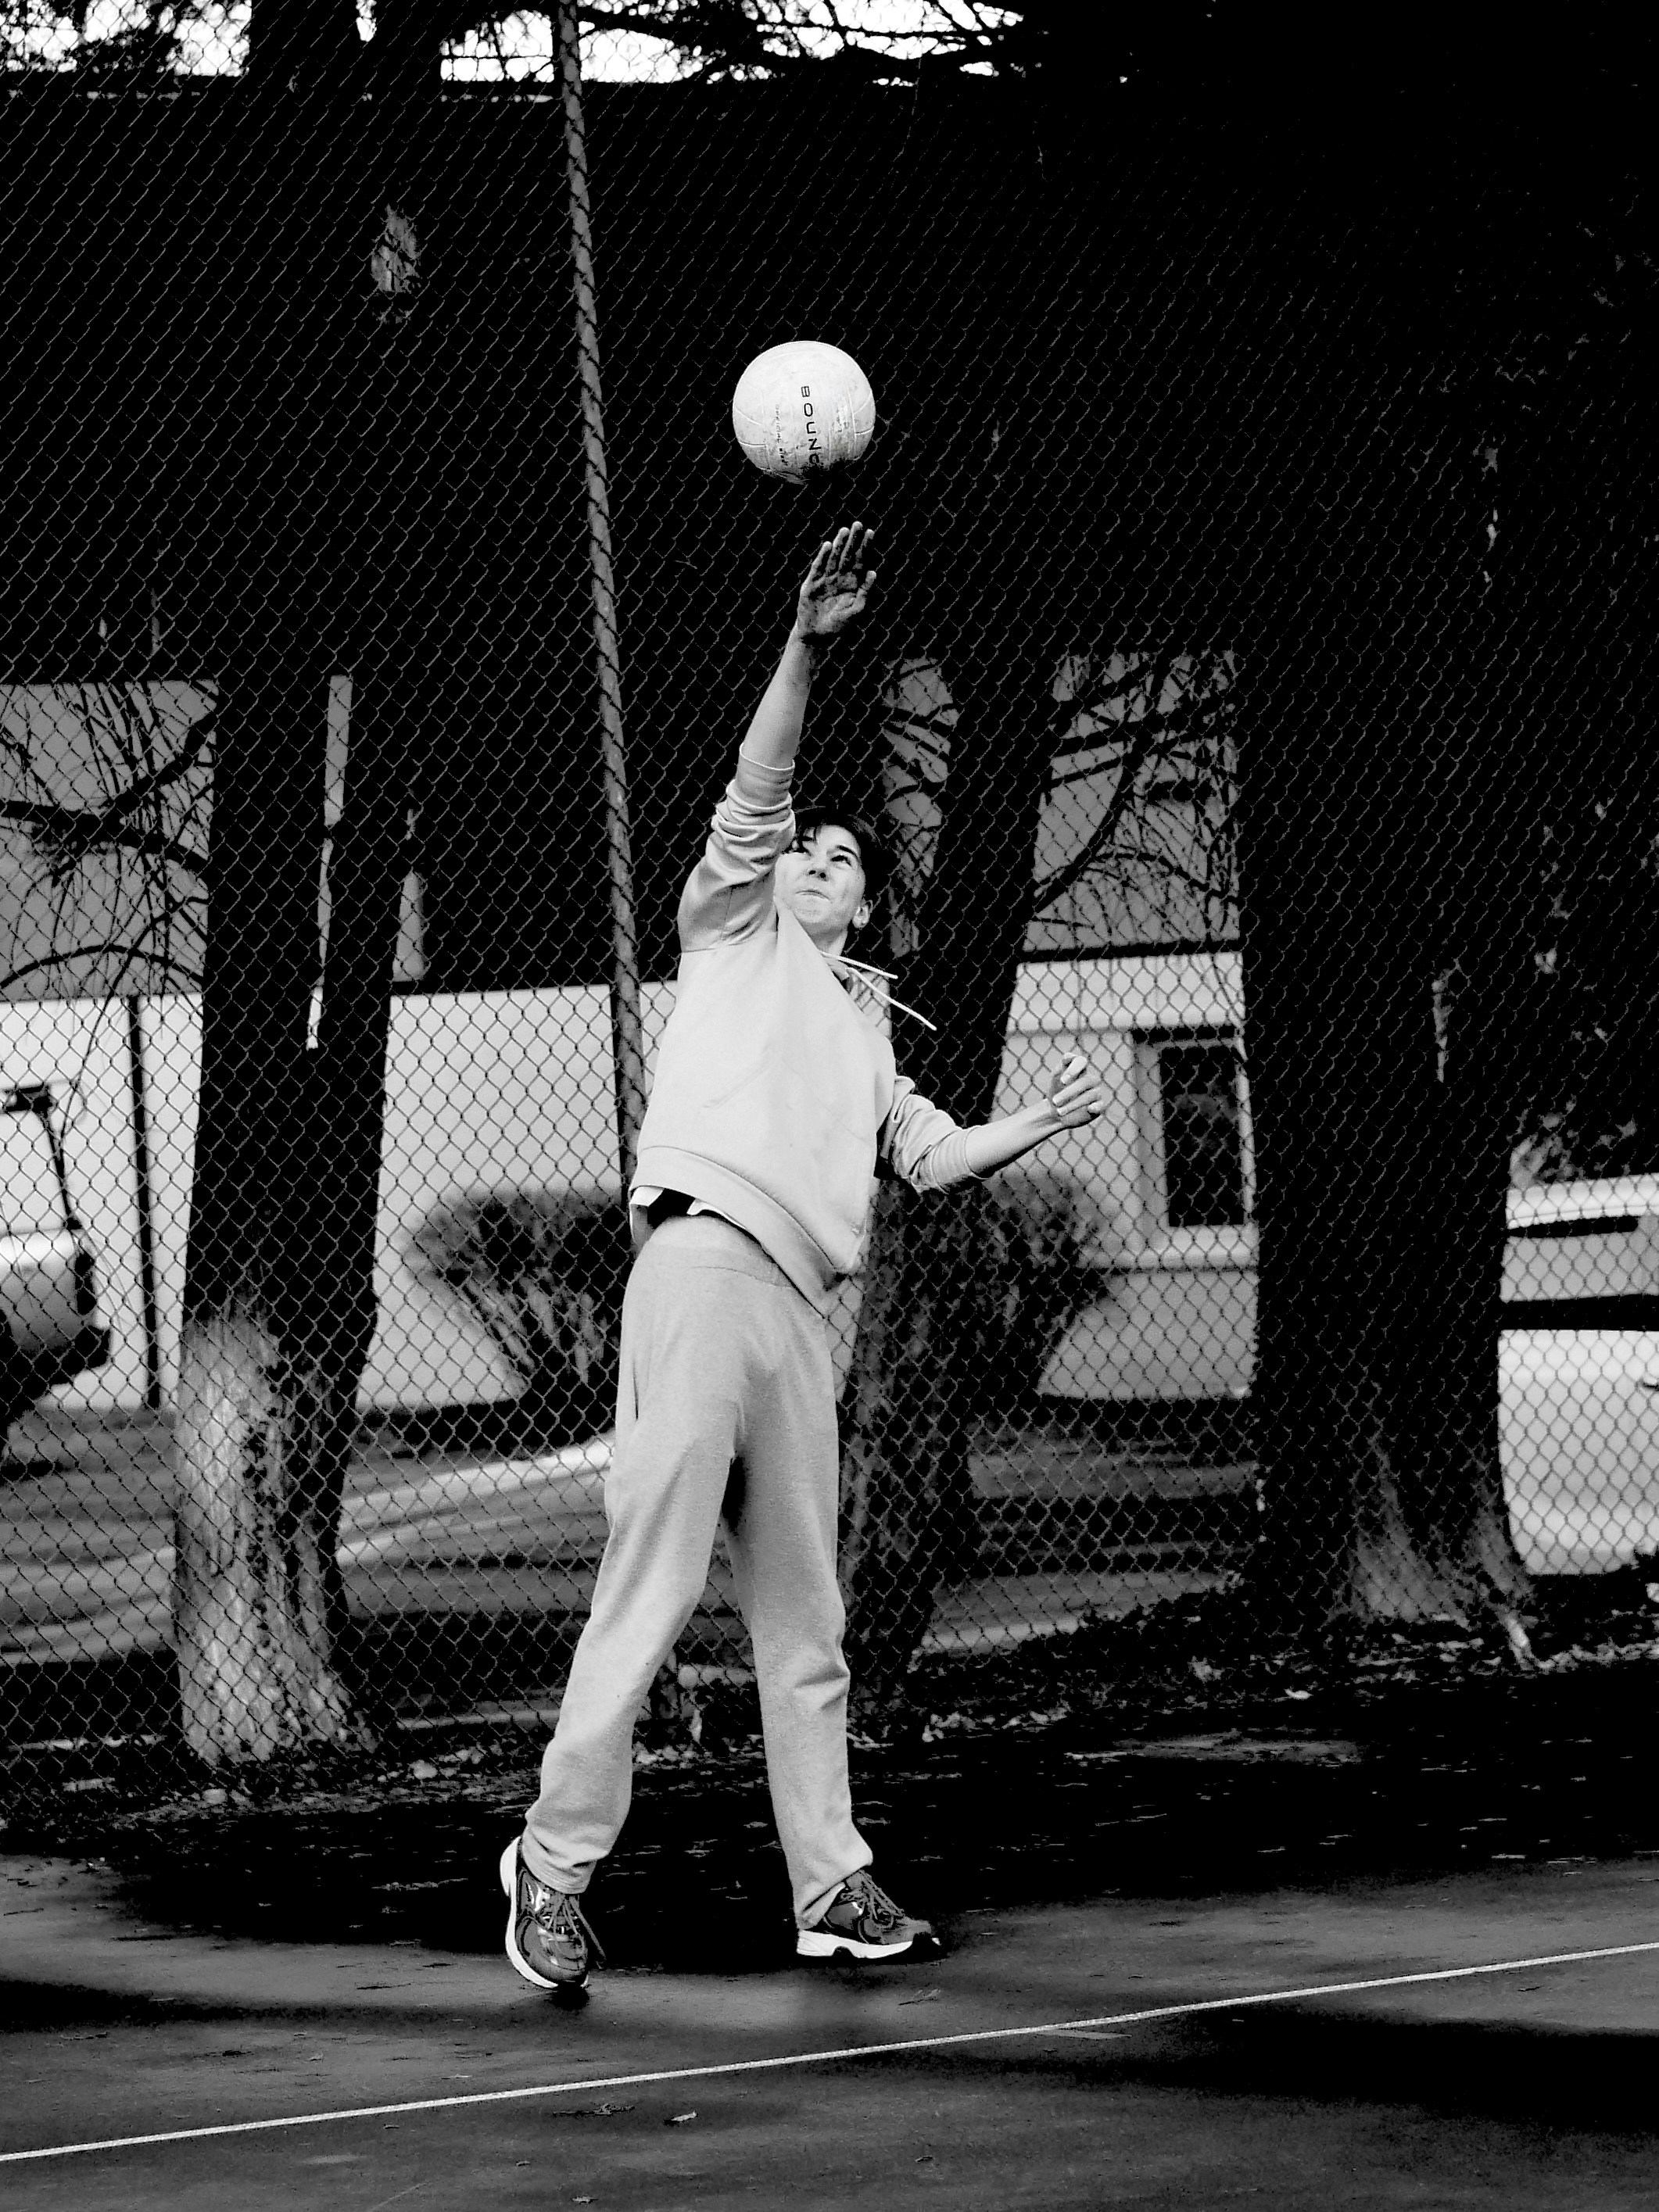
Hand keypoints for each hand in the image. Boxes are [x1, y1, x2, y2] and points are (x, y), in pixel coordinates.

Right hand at [794, 522, 875, 642]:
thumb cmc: (838, 626)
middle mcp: (840, 578)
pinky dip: (823, 557)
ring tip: (845, 531)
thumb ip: (865, 593)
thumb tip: (873, 572)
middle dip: (852, 540)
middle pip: (848, 555)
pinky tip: (829, 546)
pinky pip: (819, 567)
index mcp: (852, 583)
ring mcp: (825, 579)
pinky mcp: (812, 583)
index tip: (870, 532)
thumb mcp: (856, 611)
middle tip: (857, 524)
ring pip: (834, 558)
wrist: (816, 635)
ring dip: (839, 544)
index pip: (860, 561)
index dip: (865, 547)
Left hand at [1046, 1051, 1105, 1129]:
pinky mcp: (1099, 1106)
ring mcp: (1095, 1092)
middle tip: (1055, 1102)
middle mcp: (1089, 1078)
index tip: (1062, 1081)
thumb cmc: (1055, 1092)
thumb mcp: (1054, 1081)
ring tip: (1059, 1112)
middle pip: (1085, 1081)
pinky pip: (1100, 1106)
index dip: (1073, 1069)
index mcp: (1078, 1068)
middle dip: (1069, 1092)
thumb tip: (1069, 1063)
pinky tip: (1090, 1109)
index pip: (1080, 1061)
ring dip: (1073, 1104)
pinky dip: (1096, 1107)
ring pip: (1089, 1096)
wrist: (1056, 1112)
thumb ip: (1059, 1071)